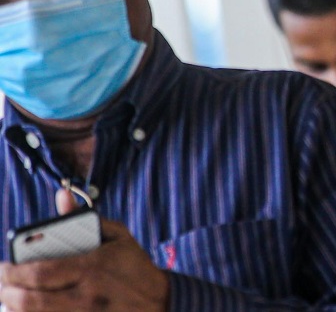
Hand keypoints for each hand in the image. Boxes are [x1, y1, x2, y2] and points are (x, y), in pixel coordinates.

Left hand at [0, 193, 168, 310]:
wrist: (159, 303)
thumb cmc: (134, 267)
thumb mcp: (117, 236)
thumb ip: (84, 217)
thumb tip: (61, 194)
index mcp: (93, 267)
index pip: (41, 272)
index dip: (13, 272)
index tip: (2, 267)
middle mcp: (86, 295)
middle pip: (30, 299)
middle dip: (6, 291)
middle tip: (0, 283)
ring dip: (14, 307)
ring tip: (8, 297)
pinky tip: (25, 308)